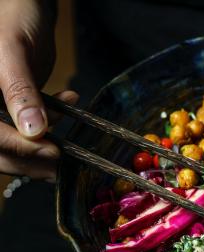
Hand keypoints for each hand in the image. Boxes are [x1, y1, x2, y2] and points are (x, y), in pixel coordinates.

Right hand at [0, 0, 77, 180]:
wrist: (23, 7)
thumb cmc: (11, 17)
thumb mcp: (12, 51)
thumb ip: (19, 90)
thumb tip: (33, 131)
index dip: (18, 149)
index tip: (50, 151)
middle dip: (30, 159)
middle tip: (61, 159)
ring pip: (12, 147)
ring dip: (41, 149)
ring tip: (67, 143)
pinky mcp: (10, 110)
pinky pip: (26, 130)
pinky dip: (49, 125)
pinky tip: (66, 103)